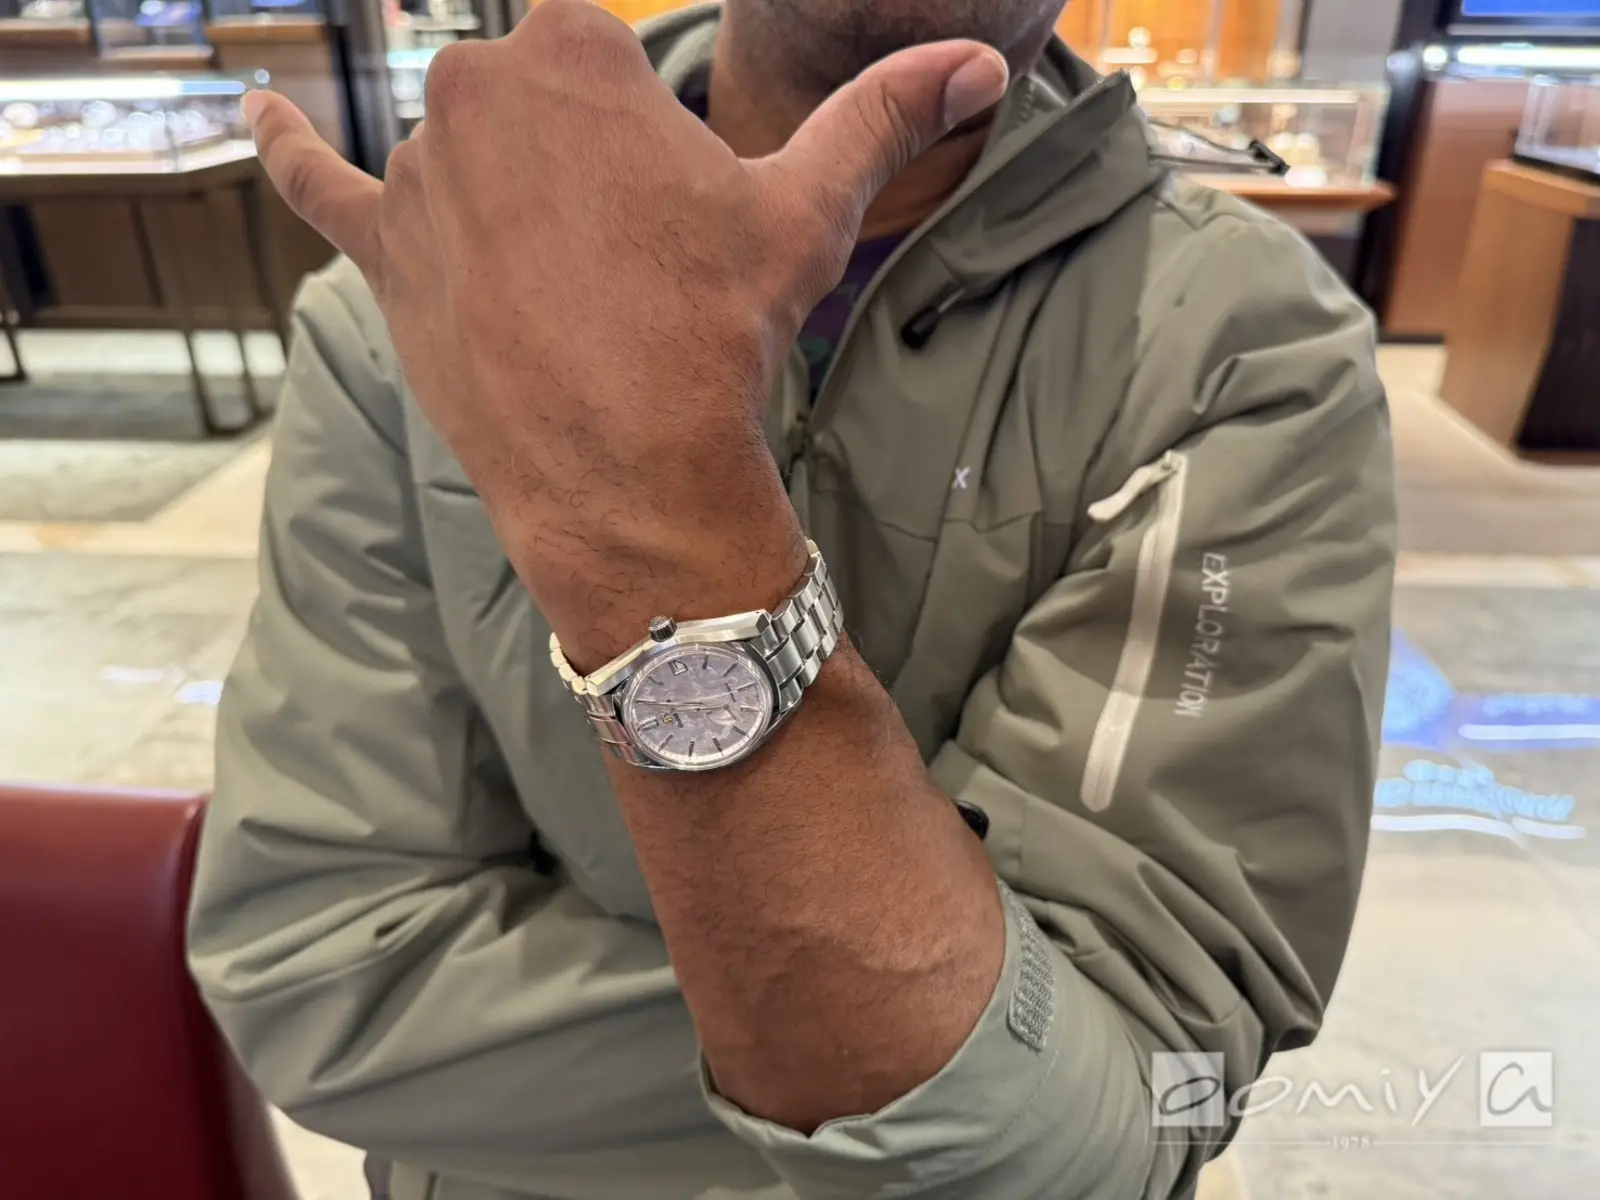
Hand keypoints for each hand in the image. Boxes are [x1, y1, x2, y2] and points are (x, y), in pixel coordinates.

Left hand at [245, 0, 1007, 663]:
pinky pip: (315, 183)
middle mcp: (475, 89)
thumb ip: (884, 117)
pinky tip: (259, 107)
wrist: (632, 469)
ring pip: (466, 153)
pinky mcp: (383, 256)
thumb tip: (983, 61)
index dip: (634, 121)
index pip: (595, 39)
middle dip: (580, 160)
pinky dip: (283, 146)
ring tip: (573, 291)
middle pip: (531, 96)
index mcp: (572, 52)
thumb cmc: (720, 333)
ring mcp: (418, 174)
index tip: (653, 188)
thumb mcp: (807, 213)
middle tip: (631, 258)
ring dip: (511, 200)